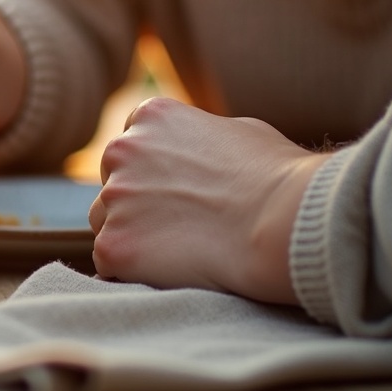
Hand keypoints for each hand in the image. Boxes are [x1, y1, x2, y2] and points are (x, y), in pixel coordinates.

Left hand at [88, 97, 327, 303]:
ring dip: (132, 235)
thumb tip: (201, 147)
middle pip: (113, 183)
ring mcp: (114, 198)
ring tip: (182, 250)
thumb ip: (204, 136)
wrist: (286, 223)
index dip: (155, 174)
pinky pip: (109, 262)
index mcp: (151, 117)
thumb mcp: (243, 133)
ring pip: (106, 221)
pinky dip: (132, 270)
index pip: (132, 147)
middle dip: (139, 203)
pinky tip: (170, 273)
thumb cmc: (279, 179)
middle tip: (184, 226)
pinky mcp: (113, 245)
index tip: (182, 194)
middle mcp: (121, 150)